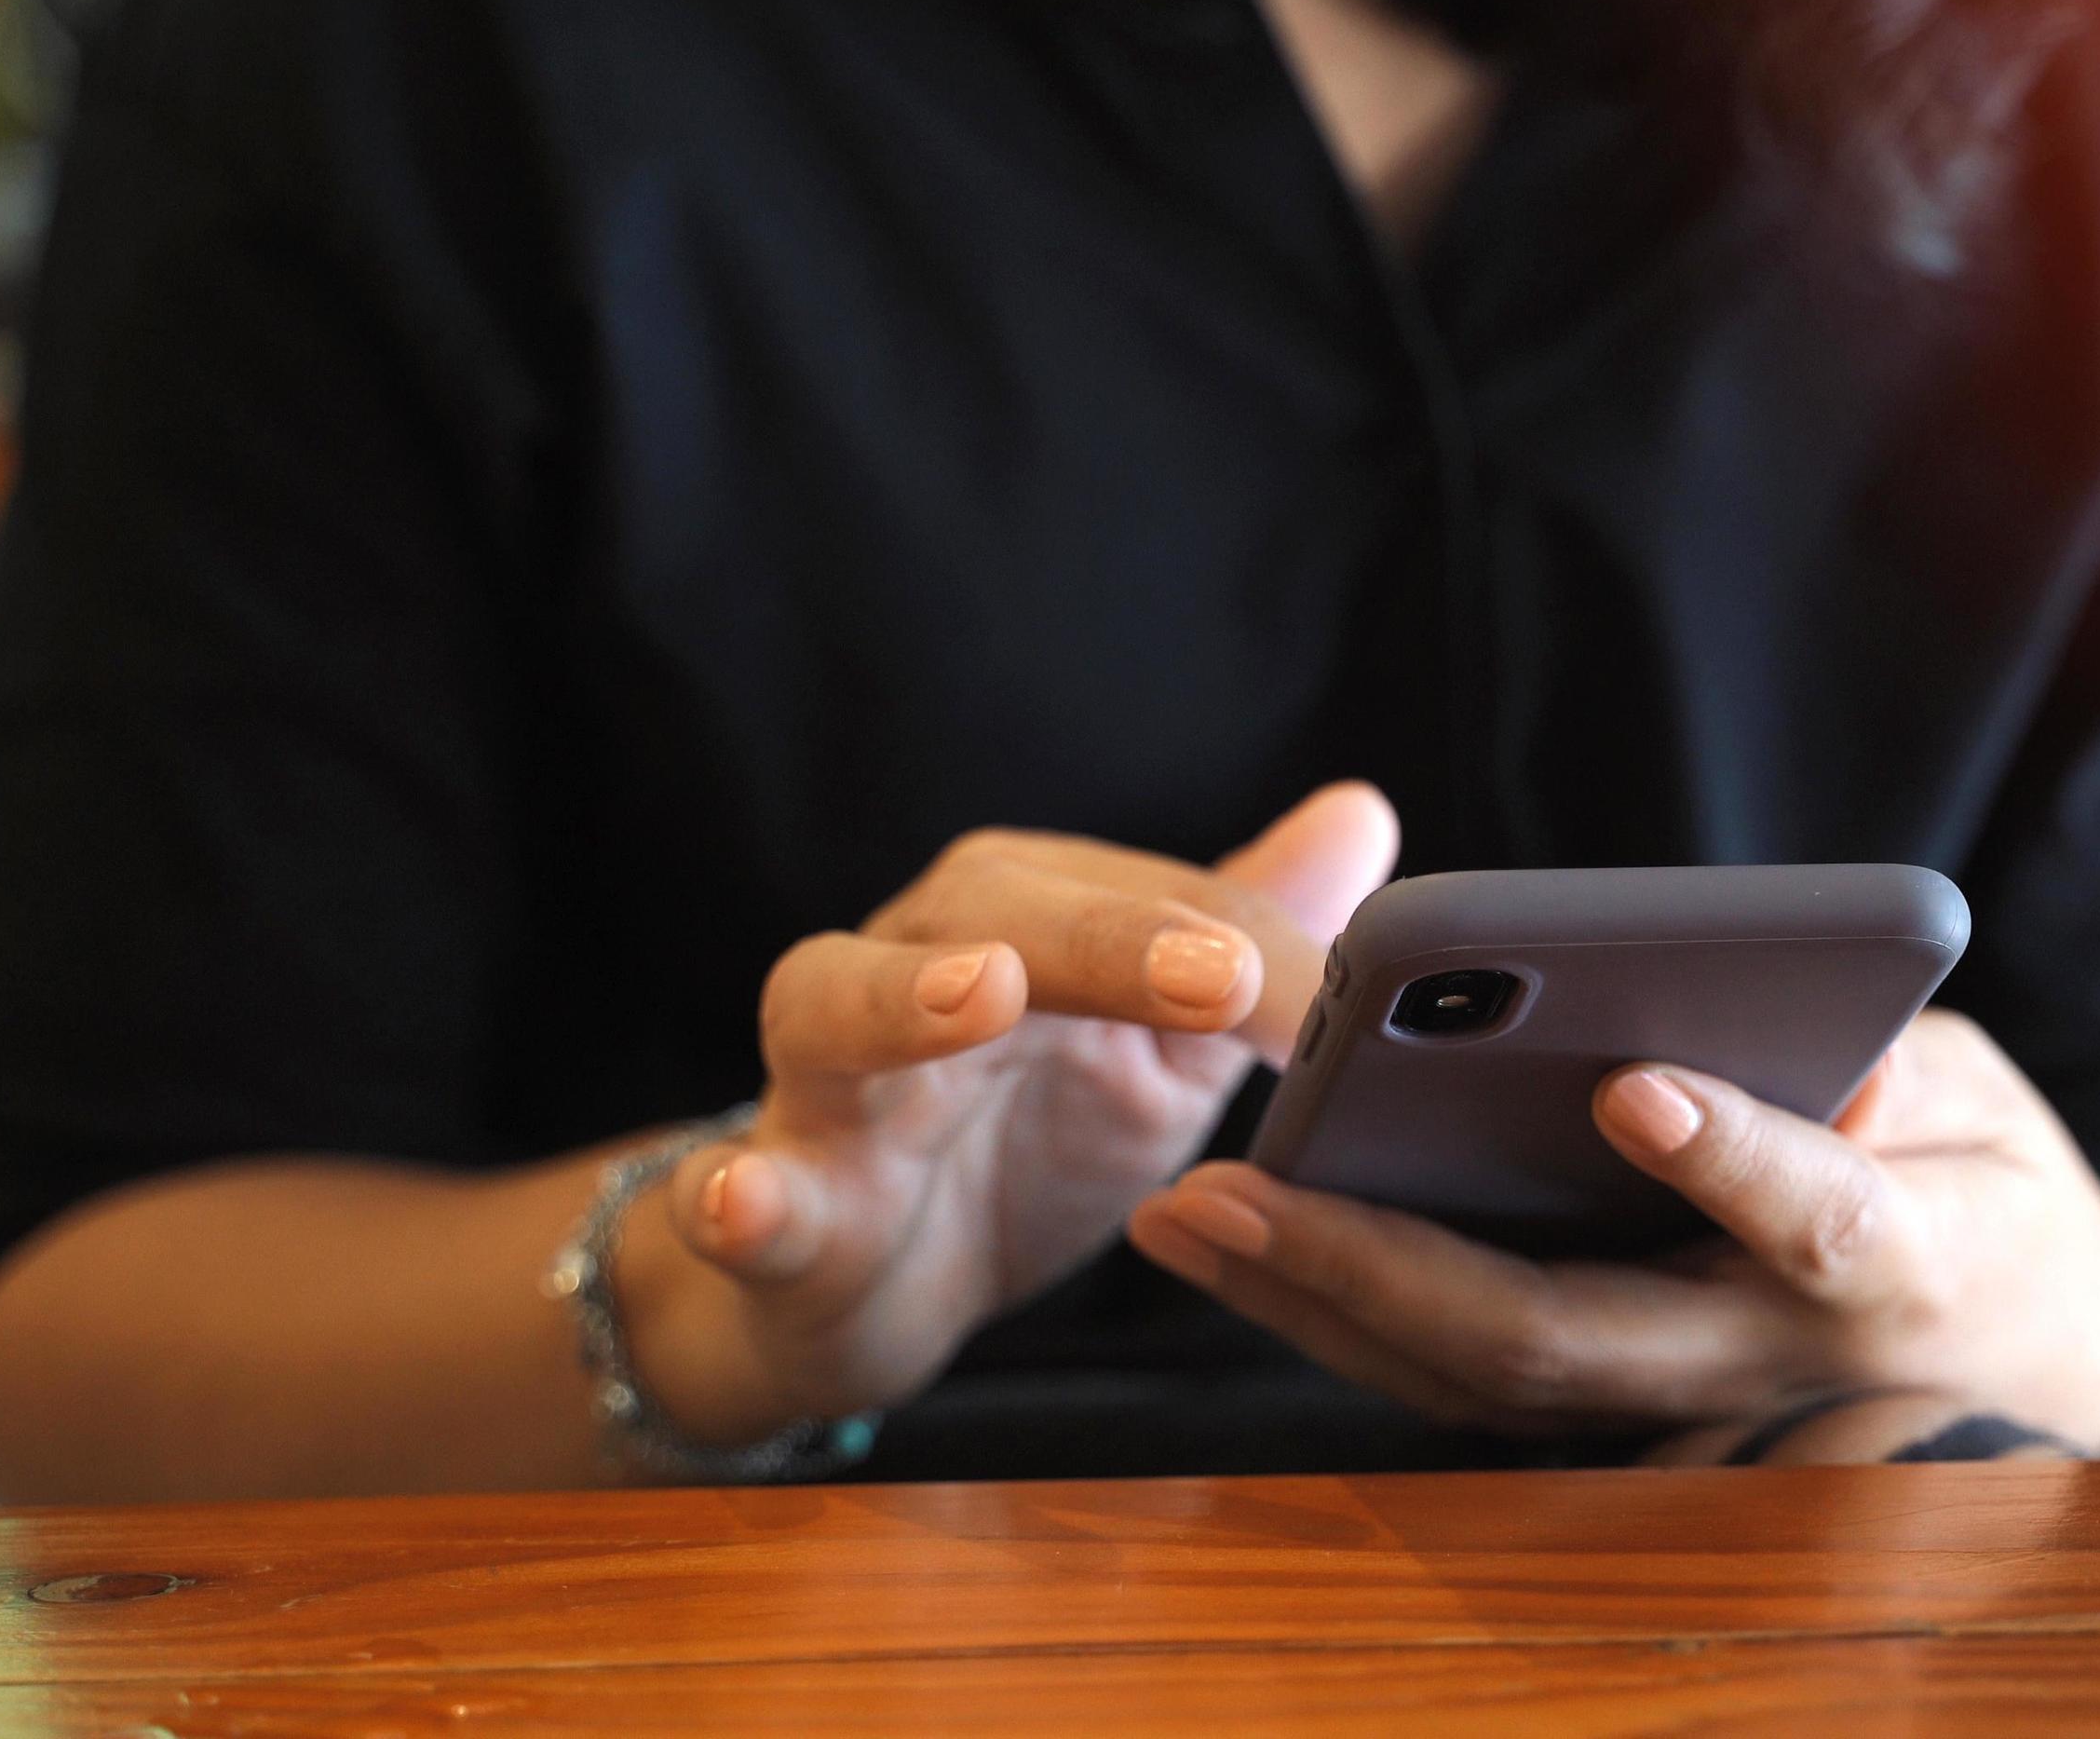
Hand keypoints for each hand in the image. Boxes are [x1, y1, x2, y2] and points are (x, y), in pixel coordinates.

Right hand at [629, 784, 1398, 1440]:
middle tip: (1220, 976)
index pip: (1147, 901)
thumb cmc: (1032, 1133)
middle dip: (1111, 937)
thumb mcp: (1165, 1043)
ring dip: (902, 999)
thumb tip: (1364, 815)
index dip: (1256, 943)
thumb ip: (1249, 936)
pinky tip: (743, 1201)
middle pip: (995, 912)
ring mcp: (828, 1084)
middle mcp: (909, 966)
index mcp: (1021, 920)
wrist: (888, 1283)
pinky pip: (740, 1191)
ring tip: (981, 991)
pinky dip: (735, 1197)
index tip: (1353, 993)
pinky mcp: (775, 1203)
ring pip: (835, 1006)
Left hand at [1125, 1011, 2099, 1452]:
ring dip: (1325, 1308)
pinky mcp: (1619, 1414)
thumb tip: (1841, 1077)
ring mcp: (1684, 1406)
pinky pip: (1467, 1383)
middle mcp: (1773, 1360)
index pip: (1824, 1226)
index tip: (1638, 1086)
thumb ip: (1912, 1079)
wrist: (2018, 1355)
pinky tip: (1244, 1253)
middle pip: (1570, 1342)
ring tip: (1192, 1216)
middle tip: (1233, 1191)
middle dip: (1389, 1271)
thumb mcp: (1989, 1102)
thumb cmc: (1989, 1185)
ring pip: (1486, 1384)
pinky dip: (1348, 1323)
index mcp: (1907, 1266)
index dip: (1738, 1163)